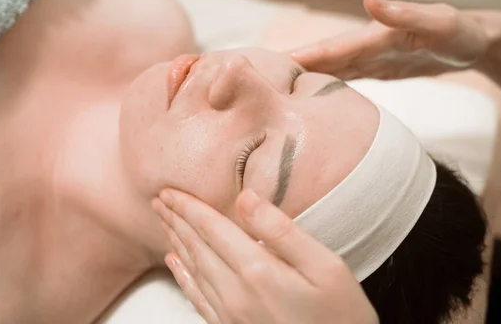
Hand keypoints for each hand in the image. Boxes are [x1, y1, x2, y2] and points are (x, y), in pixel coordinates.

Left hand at [152, 188, 377, 323]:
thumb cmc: (341, 313)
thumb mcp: (324, 266)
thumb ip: (281, 231)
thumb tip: (245, 198)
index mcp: (258, 271)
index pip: (212, 229)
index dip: (188, 207)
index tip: (169, 190)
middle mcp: (236, 294)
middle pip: (196, 247)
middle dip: (176, 220)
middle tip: (159, 200)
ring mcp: (230, 315)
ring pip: (192, 269)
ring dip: (175, 241)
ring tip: (164, 221)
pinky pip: (196, 297)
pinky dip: (181, 276)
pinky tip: (174, 263)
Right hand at [290, 0, 490, 79]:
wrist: (475, 43)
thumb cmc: (461, 32)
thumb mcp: (439, 22)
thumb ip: (404, 13)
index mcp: (375, 36)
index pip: (331, 49)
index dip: (302, 57)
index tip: (271, 65)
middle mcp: (367, 46)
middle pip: (322, 59)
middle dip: (291, 67)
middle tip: (258, 79)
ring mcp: (370, 58)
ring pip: (330, 69)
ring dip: (304, 77)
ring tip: (274, 90)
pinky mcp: (377, 70)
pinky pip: (346, 78)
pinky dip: (326, 85)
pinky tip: (312, 95)